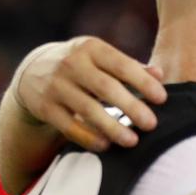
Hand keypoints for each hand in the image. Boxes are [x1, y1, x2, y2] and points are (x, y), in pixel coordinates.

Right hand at [14, 37, 166, 150]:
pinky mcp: (45, 107)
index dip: (143, 82)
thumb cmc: (82, 65)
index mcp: (91, 48)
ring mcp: (56, 86)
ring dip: (112, 127)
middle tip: (151, 124)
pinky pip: (69, 126)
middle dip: (131, 107)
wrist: (34, 71)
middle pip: (106, 88)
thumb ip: (130, 66)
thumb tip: (160, 75)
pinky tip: (106, 146)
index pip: (121, 65)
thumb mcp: (102, 57)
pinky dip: (88, 137)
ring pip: (87, 109)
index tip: (162, 99)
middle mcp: (72, 64)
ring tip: (132, 141)